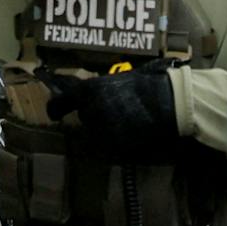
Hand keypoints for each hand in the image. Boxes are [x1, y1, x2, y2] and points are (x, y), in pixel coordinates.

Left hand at [45, 65, 178, 164]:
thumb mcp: (120, 77)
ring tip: (128, 122)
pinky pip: (110, 148)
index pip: (62, 102)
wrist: (171, 102)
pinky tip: (134, 134)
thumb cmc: (151, 83)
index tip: (55, 114)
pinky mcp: (116, 147)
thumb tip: (93, 94)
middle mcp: (91, 111)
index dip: (56, 108)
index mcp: (89, 90)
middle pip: (85, 119)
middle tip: (115, 111)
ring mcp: (102, 131)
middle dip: (95, 116)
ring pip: (97, 135)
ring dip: (106, 131)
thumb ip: (102, 88)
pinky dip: (118, 143)